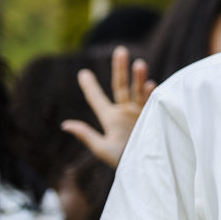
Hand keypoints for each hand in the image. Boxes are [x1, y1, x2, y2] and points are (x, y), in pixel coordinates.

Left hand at [61, 45, 155, 167]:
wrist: (148, 169)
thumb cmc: (124, 161)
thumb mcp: (102, 149)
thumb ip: (87, 135)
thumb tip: (65, 124)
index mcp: (110, 119)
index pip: (97, 98)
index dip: (89, 86)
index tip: (82, 73)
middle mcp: (125, 113)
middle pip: (121, 86)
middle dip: (121, 68)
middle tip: (120, 50)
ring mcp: (140, 114)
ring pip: (137, 91)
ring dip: (138, 78)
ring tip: (139, 63)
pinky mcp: (155, 118)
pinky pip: (152, 102)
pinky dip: (152, 93)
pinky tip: (152, 84)